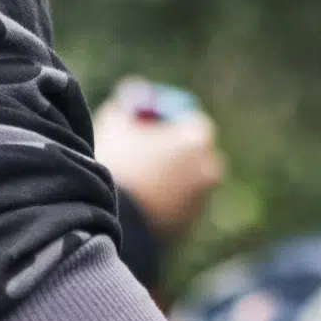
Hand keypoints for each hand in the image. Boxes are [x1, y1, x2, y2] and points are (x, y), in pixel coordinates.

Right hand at [93, 81, 224, 244]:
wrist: (111, 224)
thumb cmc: (117, 168)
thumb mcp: (116, 124)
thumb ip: (130, 103)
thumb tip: (136, 92)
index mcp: (197, 140)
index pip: (189, 120)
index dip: (165, 121)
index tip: (145, 125)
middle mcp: (209, 170)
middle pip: (192, 153)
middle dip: (172, 151)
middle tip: (142, 152)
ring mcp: (202, 202)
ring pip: (186, 181)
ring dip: (169, 177)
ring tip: (138, 180)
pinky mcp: (189, 228)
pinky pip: (179, 206)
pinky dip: (166, 201)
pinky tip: (140, 202)